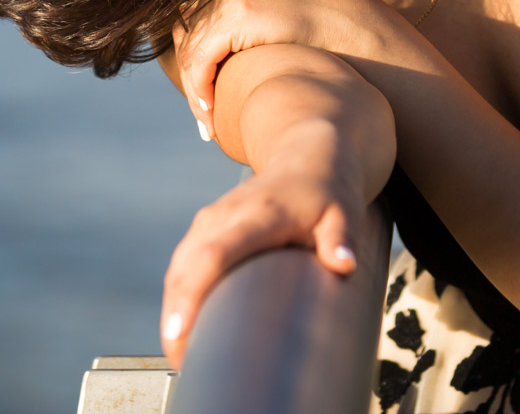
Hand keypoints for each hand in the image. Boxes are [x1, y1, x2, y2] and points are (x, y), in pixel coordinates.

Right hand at [158, 162, 359, 369]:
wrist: (307, 156)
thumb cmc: (326, 193)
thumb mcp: (342, 213)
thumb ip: (341, 239)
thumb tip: (345, 266)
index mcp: (259, 213)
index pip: (215, 254)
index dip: (193, 293)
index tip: (180, 331)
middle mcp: (226, 214)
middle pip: (187, 267)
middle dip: (177, 314)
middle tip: (185, 362)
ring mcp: (210, 220)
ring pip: (179, 268)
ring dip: (174, 310)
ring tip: (184, 355)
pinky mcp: (204, 228)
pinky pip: (182, 265)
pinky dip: (178, 297)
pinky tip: (184, 329)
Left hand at [165, 0, 396, 140]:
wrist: (344, 24)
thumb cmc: (310, 28)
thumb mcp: (265, 14)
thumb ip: (235, 21)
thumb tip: (211, 50)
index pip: (186, 23)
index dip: (189, 62)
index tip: (202, 97)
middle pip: (182, 39)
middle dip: (190, 81)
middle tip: (203, 118)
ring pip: (188, 54)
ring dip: (195, 94)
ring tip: (207, 123)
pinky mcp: (234, 17)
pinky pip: (201, 61)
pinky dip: (201, 90)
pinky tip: (212, 113)